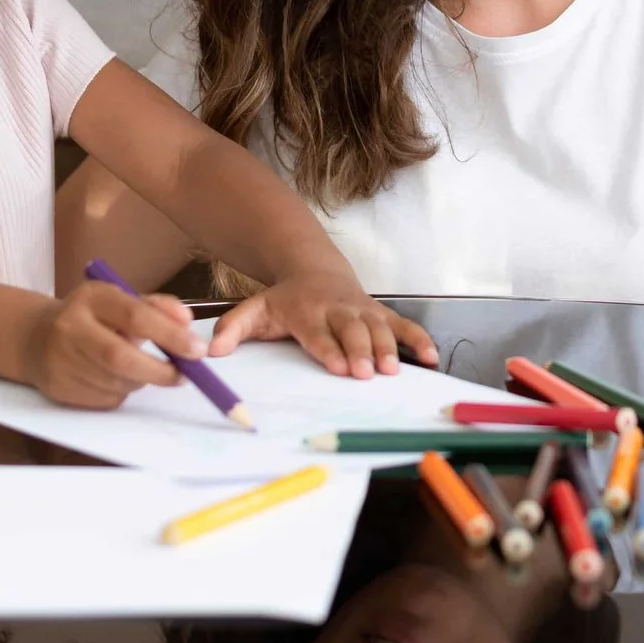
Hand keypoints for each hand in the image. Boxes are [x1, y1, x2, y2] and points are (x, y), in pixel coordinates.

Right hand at [20, 281, 204, 408]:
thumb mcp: (121, 300)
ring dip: (141, 380)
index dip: (169, 335)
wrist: (36, 338)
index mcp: (91, 297)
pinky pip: (106, 399)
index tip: (198, 350)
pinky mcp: (58, 388)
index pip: (134, 315)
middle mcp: (70, 327)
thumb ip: (157, 307)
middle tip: (184, 375)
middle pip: (120, 357)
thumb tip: (187, 322)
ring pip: (116, 382)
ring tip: (141, 368)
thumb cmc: (93, 317)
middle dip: (160, 371)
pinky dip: (122, 392)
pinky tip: (114, 378)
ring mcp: (60, 360)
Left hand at [208, 271, 437, 378]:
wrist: (314, 270)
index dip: (328, 348)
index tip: (337, 366)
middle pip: (351, 330)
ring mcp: (362, 310)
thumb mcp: (253, 310)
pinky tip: (430, 357)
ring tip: (395, 370)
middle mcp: (337, 309)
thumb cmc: (284, 300)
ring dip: (389, 348)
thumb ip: (233, 329)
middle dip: (360, 350)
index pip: (317, 333)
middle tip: (367, 372)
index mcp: (306, 310)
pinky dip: (418, 339)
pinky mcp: (380, 312)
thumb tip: (212, 352)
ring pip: (379, 327)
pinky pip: (403, 324)